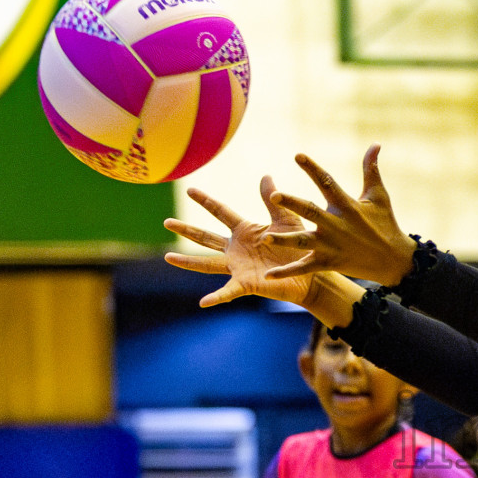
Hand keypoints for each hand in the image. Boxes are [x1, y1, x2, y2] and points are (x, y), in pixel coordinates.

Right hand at [163, 176, 317, 306]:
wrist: (310, 274)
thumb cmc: (299, 247)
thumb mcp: (286, 220)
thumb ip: (273, 200)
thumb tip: (266, 175)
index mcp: (245, 231)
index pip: (221, 212)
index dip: (206, 201)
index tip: (189, 190)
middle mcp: (236, 249)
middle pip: (206, 238)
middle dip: (187, 230)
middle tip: (166, 222)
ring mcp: (238, 267)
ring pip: (207, 264)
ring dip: (188, 262)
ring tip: (168, 258)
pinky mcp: (247, 284)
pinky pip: (229, 291)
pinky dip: (216, 297)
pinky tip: (203, 302)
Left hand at [260, 145, 417, 284]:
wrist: (395, 260)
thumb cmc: (385, 224)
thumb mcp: (378, 195)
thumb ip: (371, 170)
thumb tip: (375, 143)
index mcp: (347, 205)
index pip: (327, 183)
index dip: (312, 169)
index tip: (297, 155)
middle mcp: (337, 224)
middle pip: (310, 211)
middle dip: (292, 203)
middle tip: (273, 196)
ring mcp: (332, 245)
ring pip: (304, 241)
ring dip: (285, 240)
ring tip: (266, 237)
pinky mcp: (329, 262)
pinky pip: (305, 267)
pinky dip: (288, 272)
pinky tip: (268, 276)